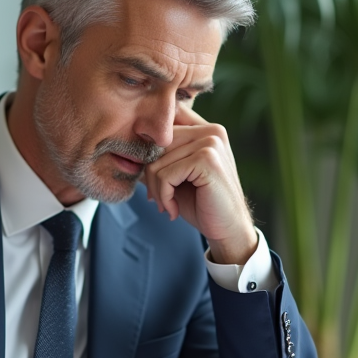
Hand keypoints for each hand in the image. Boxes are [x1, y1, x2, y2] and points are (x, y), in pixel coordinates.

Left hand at [143, 105, 257, 264]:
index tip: (155, 181)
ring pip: (157, 162)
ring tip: (168, 206)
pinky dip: (164, 196)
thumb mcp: (176, 175)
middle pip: (156, 145)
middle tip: (159, 199)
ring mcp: (211, 143)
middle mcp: (211, 131)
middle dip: (151, 176)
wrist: (228, 229)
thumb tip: (129, 148)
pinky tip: (173, 210)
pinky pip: (166, 175)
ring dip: (157, 190)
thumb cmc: (202, 203)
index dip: (150, 153)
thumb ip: (160, 157)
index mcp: (205, 129)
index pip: (162, 128)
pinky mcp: (207, 159)